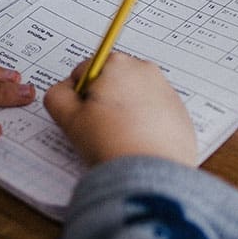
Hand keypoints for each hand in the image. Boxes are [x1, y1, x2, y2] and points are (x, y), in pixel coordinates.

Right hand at [44, 52, 196, 166]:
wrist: (150, 175)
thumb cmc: (109, 143)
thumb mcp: (68, 118)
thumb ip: (57, 95)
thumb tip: (64, 89)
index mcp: (116, 63)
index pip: (84, 72)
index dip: (78, 97)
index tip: (84, 117)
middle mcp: (144, 69)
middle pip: (111, 81)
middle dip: (103, 101)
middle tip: (100, 128)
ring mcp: (166, 90)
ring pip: (132, 97)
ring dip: (123, 112)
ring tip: (120, 138)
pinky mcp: (180, 112)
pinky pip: (154, 112)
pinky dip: (144, 124)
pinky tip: (138, 144)